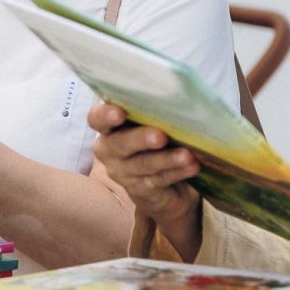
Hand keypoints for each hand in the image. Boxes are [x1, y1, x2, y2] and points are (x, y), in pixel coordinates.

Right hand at [90, 102, 202, 259]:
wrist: (163, 184)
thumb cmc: (156, 141)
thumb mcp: (151, 123)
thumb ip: (154, 111)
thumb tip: (180, 98)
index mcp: (109, 128)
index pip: (97, 119)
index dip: (104, 115)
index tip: (119, 113)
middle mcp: (109, 151)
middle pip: (119, 144)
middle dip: (140, 139)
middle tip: (160, 136)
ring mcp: (123, 173)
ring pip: (143, 164)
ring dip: (167, 159)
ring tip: (187, 155)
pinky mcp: (140, 191)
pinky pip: (159, 179)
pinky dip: (178, 172)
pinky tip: (192, 166)